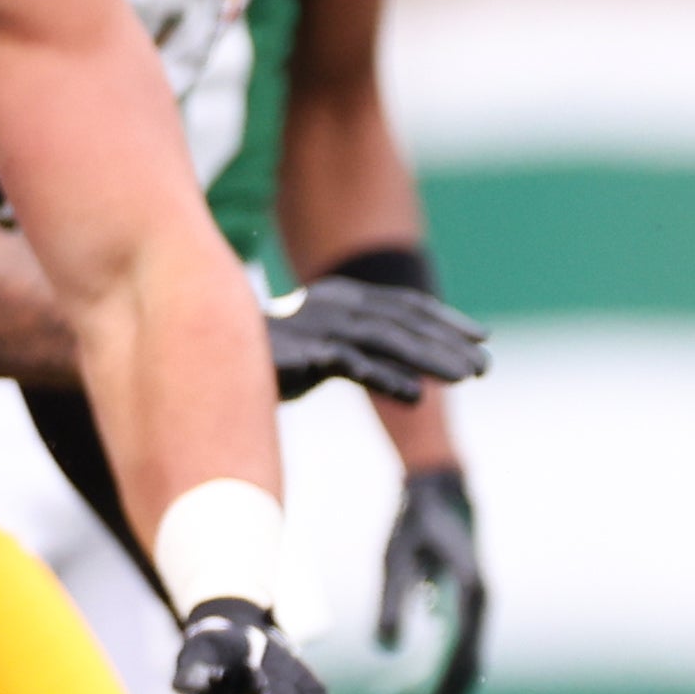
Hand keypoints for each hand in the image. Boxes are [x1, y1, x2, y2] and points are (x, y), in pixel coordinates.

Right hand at [263, 278, 488, 405]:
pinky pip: (351, 364)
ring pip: (387, 339)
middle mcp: (335, 305)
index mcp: (343, 297)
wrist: (209, 358)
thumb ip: (370, 359)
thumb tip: (417, 388)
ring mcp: (319, 327)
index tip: (482, 337)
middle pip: (404, 322)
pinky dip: (385, 377)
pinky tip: (415, 396)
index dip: (446, 320)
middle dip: (449, 343)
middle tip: (486, 366)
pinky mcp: (302, 355)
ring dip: (430, 358)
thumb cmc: (275, 360)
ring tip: (465, 378)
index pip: (405, 306)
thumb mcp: (329, 353)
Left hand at [374, 467, 484, 693]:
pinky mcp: (461, 613)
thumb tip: (387, 649)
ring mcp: (472, 614)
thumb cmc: (415, 524)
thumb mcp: (395, 559)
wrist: (440, 494)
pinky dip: (426, 676)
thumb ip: (391, 601)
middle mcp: (478, 610)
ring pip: (457, 667)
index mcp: (470, 597)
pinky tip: (398, 691)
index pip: (461, 659)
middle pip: (464, 671)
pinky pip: (449, 655)